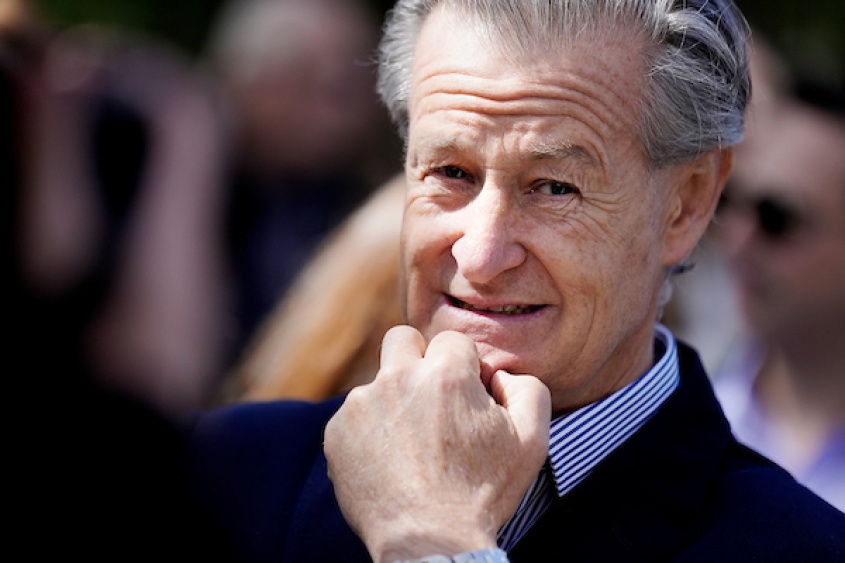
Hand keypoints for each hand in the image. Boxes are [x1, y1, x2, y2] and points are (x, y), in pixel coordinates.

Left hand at [324, 326, 550, 562]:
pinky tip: (389, 463)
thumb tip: (499, 373)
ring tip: (412, 446)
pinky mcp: (337, 431)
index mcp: (445, 373)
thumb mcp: (531, 441)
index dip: (463, 368)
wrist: (428, 541)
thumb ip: (527, 388)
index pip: (452, 341)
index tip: (465, 399)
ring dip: (394, 401)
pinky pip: (354, 416)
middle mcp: (397, 378)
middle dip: (418, 360)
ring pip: (379, 381)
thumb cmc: (482, 493)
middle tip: (431, 401)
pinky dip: (370, 431)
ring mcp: (361, 403)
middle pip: (403, 339)